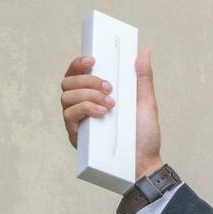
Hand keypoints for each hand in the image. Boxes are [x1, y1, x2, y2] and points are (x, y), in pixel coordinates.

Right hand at [59, 47, 163, 175]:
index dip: (79, 63)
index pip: (77, 73)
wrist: (144, 162)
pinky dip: (85, 109)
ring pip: (66, 97)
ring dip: (87, 95)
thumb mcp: (146, 102)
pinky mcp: (76, 136)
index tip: (93, 59)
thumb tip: (144, 51)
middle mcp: (82, 105)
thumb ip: (142, 77)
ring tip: (110, 104)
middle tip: (109, 87)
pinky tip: (102, 113)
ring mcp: (78, 121)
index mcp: (95, 94)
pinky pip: (69, 116)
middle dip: (87, 80)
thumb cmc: (144, 134)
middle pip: (67, 82)